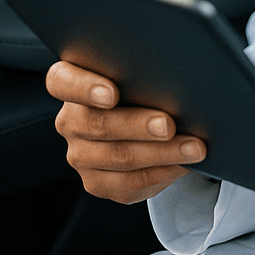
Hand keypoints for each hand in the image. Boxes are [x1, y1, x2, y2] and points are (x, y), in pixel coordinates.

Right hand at [46, 59, 206, 203]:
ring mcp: (80, 155)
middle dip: (138, 125)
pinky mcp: (97, 183)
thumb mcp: (139, 74)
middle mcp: (70, 121)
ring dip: (161, 153)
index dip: (85, 88)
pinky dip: (163, 172)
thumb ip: (144, 71)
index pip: (62, 82)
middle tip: (169, 124)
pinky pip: (129, 183)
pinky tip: (184, 163)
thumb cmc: (142, 88)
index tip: (112, 94)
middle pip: (97, 124)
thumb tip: (180, 76)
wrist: (145, 127)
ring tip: (193, 147)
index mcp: (70, 83)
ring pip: (118, 157)